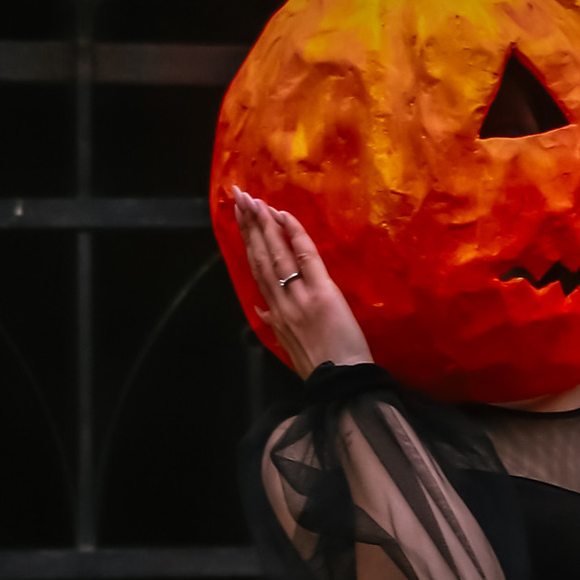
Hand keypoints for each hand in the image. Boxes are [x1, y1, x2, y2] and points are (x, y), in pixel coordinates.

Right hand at [230, 190, 371, 375]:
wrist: (340, 382)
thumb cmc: (319, 368)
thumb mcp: (288, 347)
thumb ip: (274, 324)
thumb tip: (262, 308)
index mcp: (272, 314)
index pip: (255, 270)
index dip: (247, 242)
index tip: (239, 219)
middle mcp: (279, 302)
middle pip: (259, 256)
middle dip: (248, 225)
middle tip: (239, 197)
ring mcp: (298, 296)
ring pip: (275, 254)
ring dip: (263, 224)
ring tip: (253, 201)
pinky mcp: (321, 293)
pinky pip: (305, 257)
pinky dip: (294, 235)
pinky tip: (283, 216)